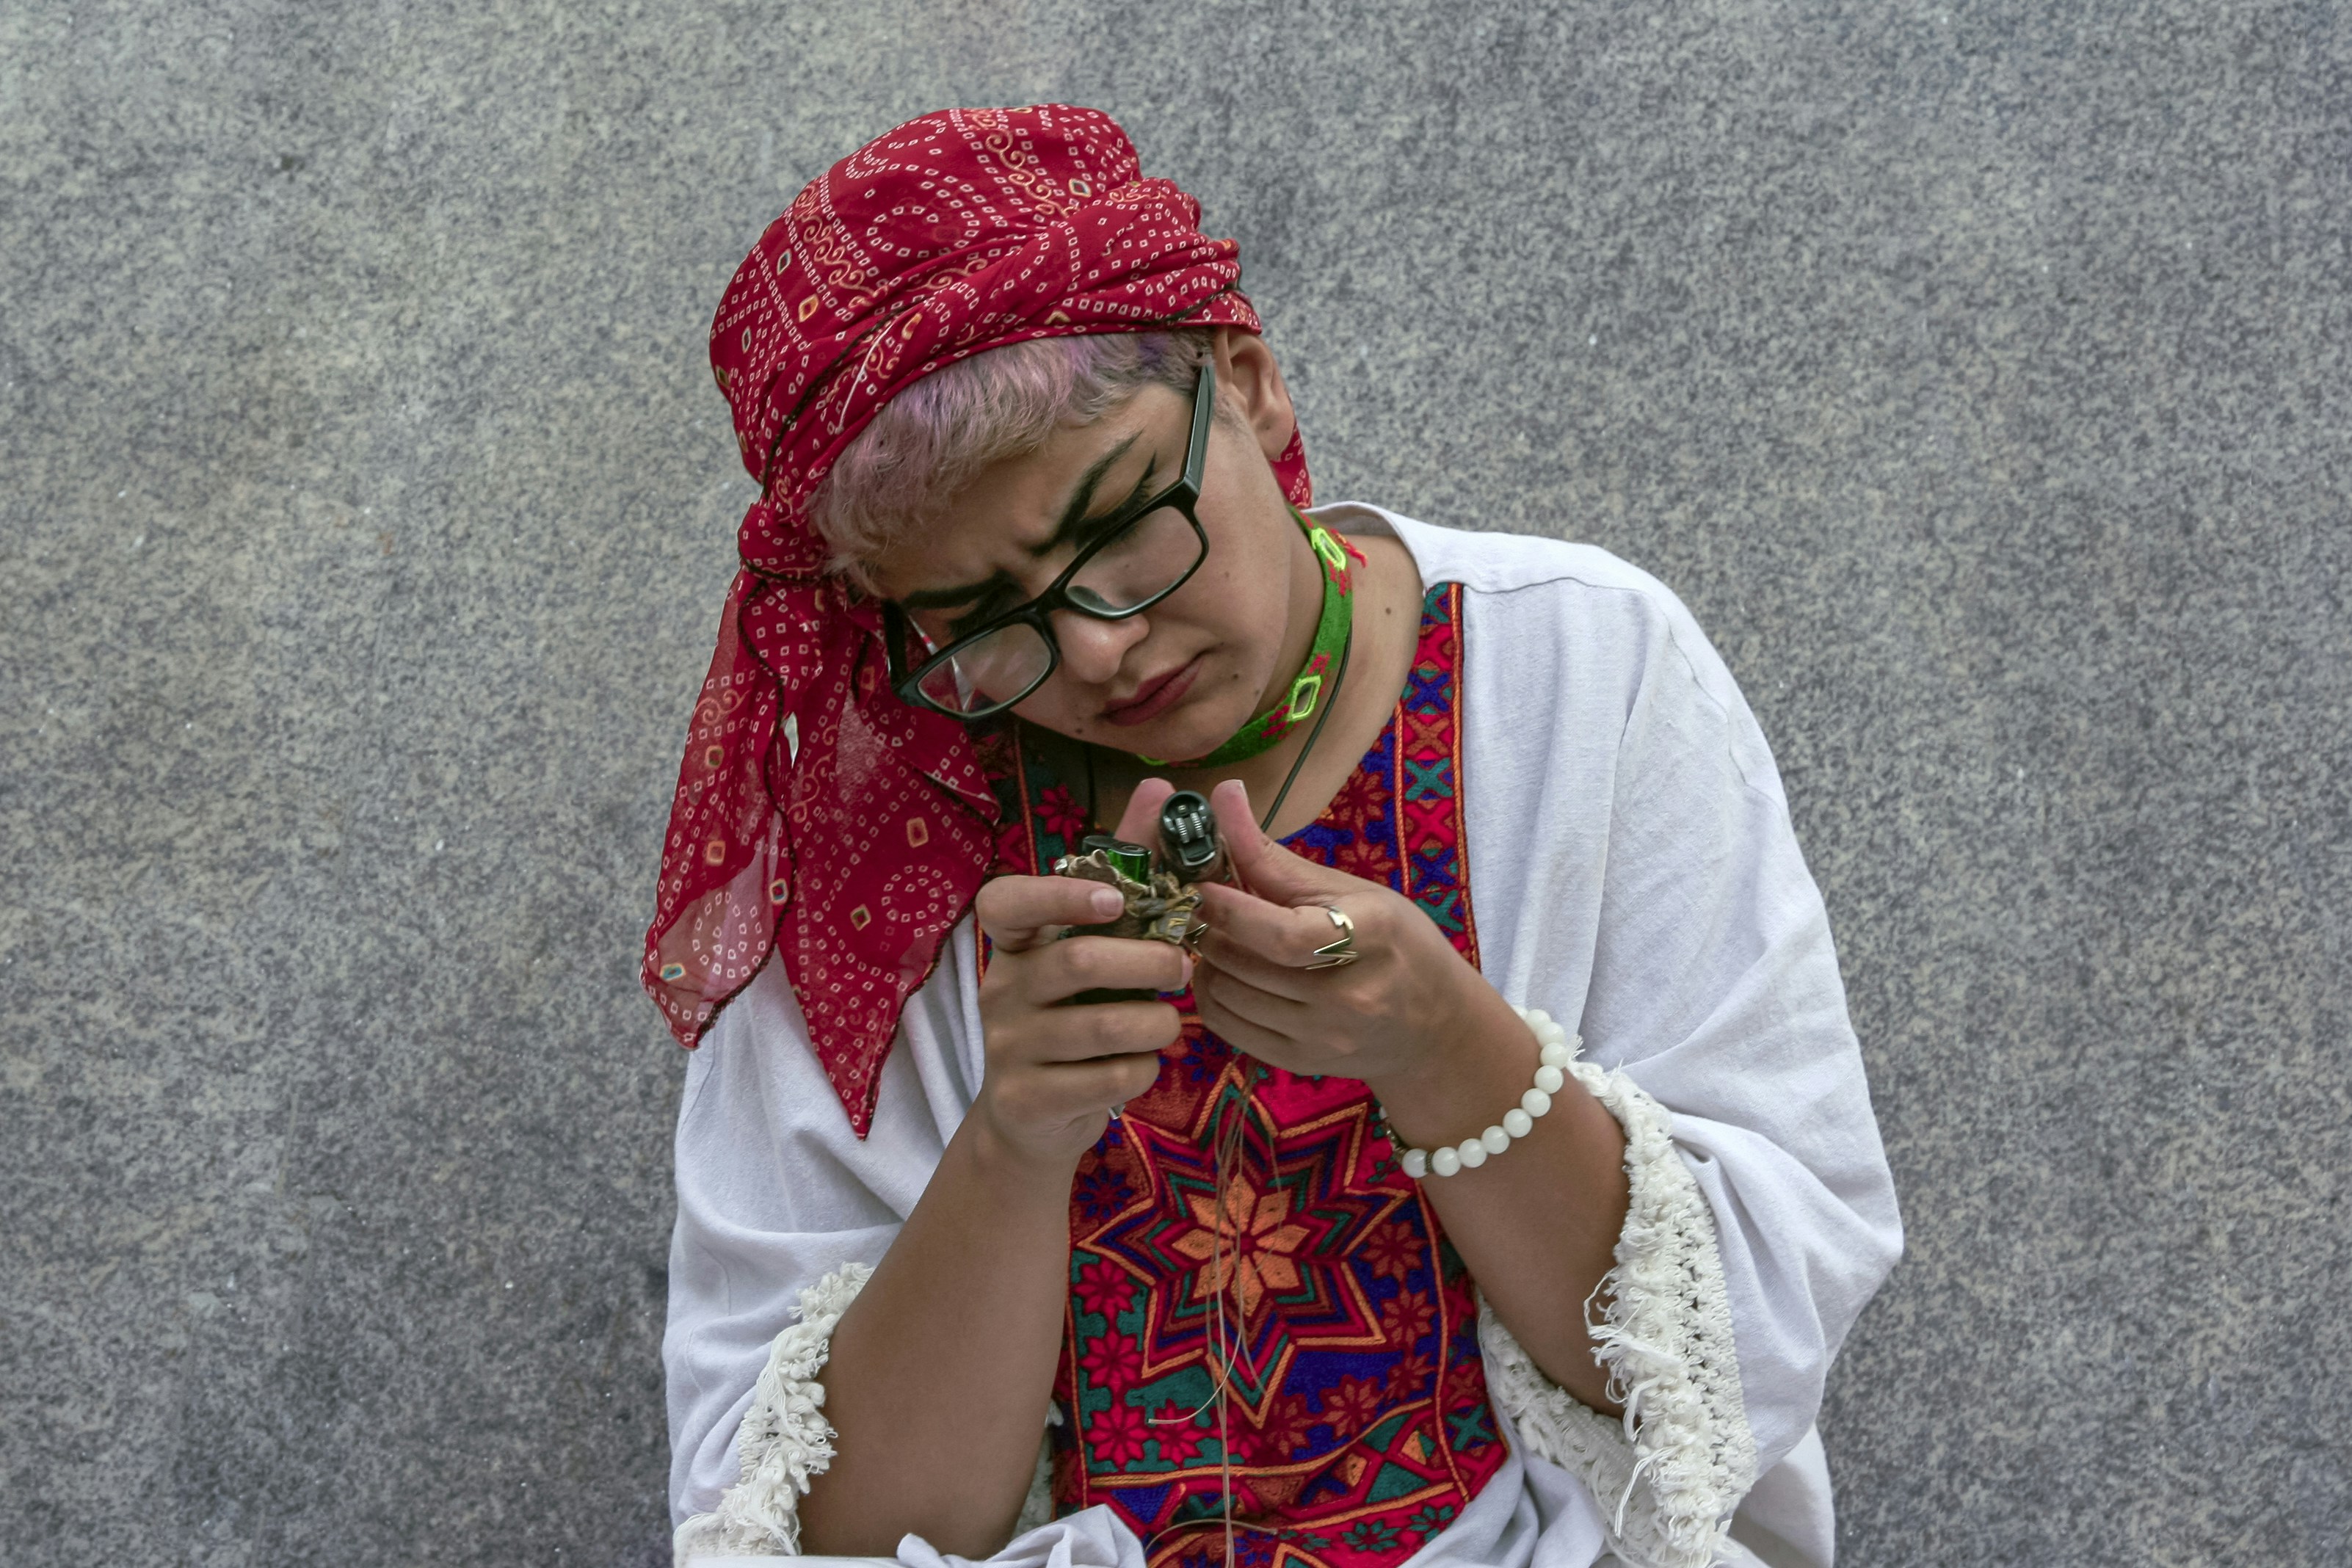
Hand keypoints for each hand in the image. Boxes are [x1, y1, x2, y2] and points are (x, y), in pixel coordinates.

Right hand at [970, 787, 1193, 1168]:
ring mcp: (1009, 1047)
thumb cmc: (1072, 1015)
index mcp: (1015, 943)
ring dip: (1155, 1021)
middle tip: (1183, 966)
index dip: (1060, 896)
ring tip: (1170, 1020)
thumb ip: (1124, 868)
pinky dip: (1141, 1068)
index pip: (1006, 902)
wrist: (1029, 1121)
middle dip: (1146, 961)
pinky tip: (1142, 1062)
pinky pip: (1107, 1077)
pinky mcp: (1027, 1099)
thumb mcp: (1093, 944)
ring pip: (1101, 1026)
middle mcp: (1003, 989)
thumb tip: (1159, 786)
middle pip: (1076, 962)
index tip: (1115, 898)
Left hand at [1188, 779, 1507, 1094]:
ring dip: (1207, 960)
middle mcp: (1349, 997)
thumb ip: (1275, 855)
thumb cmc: (1394, 943)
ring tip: (1220, 936)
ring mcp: (1323, 1038)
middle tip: (1203, 904)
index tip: (1202, 883)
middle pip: (1245, 964)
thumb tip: (1222, 793)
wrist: (1432, 1025)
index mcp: (1372, 937)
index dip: (1230, 908)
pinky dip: (1212, 995)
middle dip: (1210, 928)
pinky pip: (1227, 1028)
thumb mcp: (1350, 890)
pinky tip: (1226, 972)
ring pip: (1226, 996)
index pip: (1282, 935)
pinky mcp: (1299, 1063)